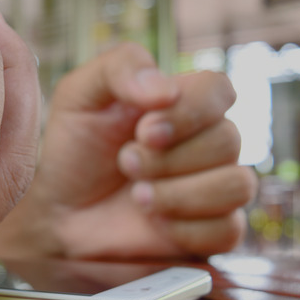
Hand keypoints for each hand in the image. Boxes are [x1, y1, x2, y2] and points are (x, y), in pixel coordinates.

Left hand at [0, 43, 255, 258]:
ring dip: (180, 194)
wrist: (61, 210)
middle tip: (125, 163)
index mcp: (184, 101)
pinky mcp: (214, 231)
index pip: (219, 90)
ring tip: (137, 195)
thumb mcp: (80, 94)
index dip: (190, 111)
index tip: (144, 130)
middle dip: (169, 158)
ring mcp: (216, 186)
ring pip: (238, 185)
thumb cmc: (75, 147)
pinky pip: (229, 230)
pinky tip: (153, 220)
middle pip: (228, 139)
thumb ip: (120, 68)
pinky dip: (185, 228)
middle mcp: (209, 140)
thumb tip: (167, 90)